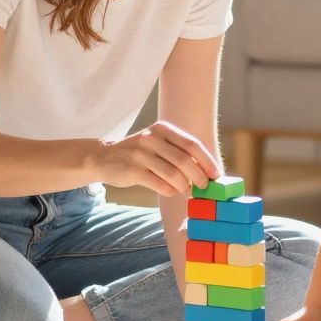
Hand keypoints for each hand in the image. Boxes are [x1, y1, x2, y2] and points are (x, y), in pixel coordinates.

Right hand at [96, 121, 220, 196]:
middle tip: (204, 187)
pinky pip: (159, 184)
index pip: (192, 144)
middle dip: (199, 177)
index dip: (207, 161)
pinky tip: (170, 191)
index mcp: (162, 129)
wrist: (103, 157)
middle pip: (184, 160)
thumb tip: (207, 172)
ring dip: (184, 186)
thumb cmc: (139, 154)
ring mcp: (140, 154)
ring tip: (185, 190)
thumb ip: (178, 152)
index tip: (216, 175)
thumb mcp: (157, 144)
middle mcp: (151, 138)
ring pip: (173, 174)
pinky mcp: (132, 170)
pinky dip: (169, 190)